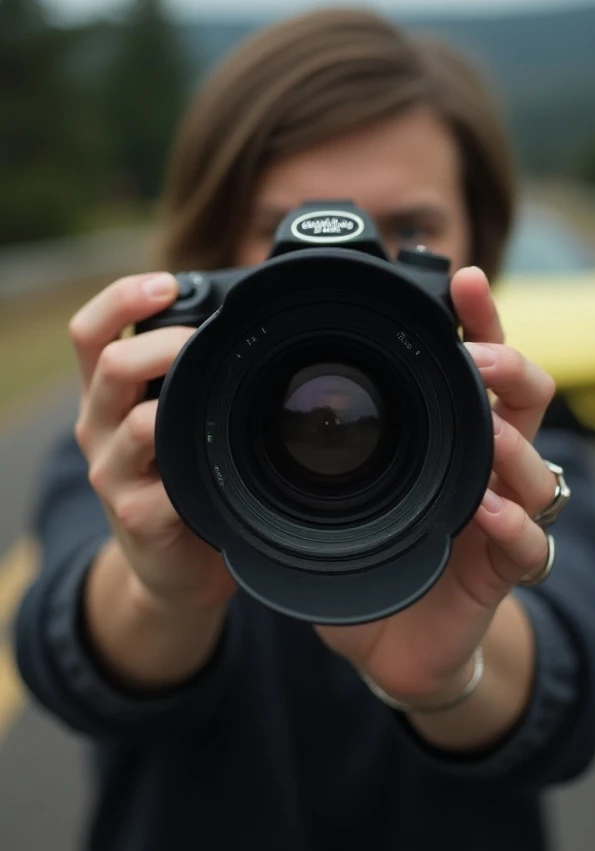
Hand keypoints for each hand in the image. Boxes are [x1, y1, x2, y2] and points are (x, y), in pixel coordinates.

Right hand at [70, 272, 237, 614]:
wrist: (171, 566)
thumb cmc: (180, 478)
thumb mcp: (173, 418)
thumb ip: (188, 376)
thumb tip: (249, 317)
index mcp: (107, 394)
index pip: (90, 332)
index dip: (121, 300)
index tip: (166, 284)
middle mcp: (99, 427)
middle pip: (111, 365)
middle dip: (167, 342)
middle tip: (210, 342)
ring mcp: (112, 473)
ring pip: (139, 423)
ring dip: (184, 403)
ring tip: (223, 400)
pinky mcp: (136, 515)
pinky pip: (165, 483)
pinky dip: (197, 469)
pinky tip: (223, 467)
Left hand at [315, 266, 556, 707]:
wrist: (386, 638)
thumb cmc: (366, 551)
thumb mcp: (336, 489)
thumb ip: (314, 444)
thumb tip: (250, 388)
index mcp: (449, 434)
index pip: (478, 362)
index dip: (480, 318)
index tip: (464, 278)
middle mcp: (485, 467)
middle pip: (528, 399)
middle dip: (510, 368)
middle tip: (479, 357)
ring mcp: (500, 517)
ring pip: (538, 468)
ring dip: (515, 445)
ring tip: (489, 433)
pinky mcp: (500, 572)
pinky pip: (528, 546)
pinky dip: (514, 526)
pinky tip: (490, 512)